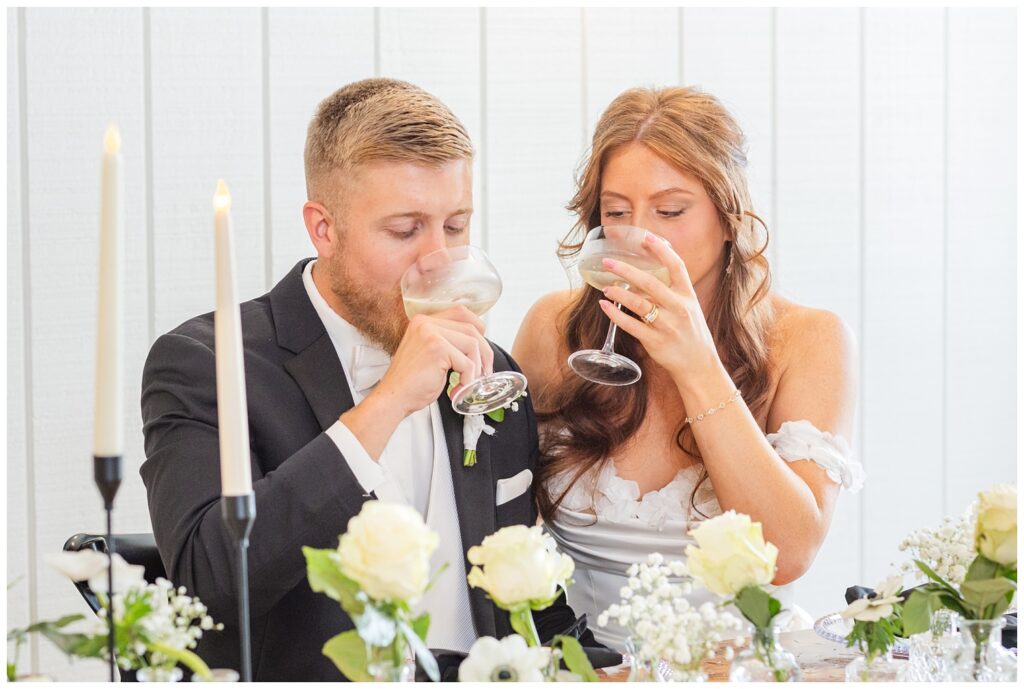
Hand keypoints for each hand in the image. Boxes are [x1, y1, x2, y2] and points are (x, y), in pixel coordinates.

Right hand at [373, 305, 494, 416]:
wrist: (393, 398)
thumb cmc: (411, 383)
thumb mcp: (430, 355)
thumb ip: (448, 343)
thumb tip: (477, 344)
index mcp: (424, 322)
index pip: (461, 313)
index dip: (477, 328)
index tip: (481, 349)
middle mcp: (426, 323)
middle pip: (471, 329)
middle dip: (484, 352)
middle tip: (483, 372)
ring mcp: (431, 334)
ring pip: (473, 345)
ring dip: (476, 368)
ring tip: (466, 384)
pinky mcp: (437, 349)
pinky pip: (467, 363)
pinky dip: (468, 380)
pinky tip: (456, 390)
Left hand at [598, 232, 720, 387]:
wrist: (698, 364)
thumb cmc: (689, 333)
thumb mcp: (688, 307)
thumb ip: (669, 292)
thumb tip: (642, 276)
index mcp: (688, 295)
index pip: (676, 266)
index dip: (660, 250)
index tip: (645, 237)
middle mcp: (679, 308)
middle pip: (650, 283)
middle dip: (626, 270)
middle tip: (607, 262)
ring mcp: (667, 325)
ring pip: (638, 304)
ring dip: (619, 294)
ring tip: (605, 288)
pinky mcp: (655, 341)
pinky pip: (631, 325)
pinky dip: (616, 315)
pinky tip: (605, 306)